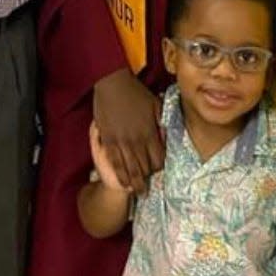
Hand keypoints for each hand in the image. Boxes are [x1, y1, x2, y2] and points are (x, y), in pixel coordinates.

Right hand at [92, 68, 162, 195]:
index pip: (158, 159)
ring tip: (138, 191)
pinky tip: (124, 183)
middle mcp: (137, 140)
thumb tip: (168, 136)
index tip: (158, 171)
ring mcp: (121, 141)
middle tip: (148, 185)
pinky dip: (120, 175)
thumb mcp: (156, 106)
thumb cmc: (135, 93)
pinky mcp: (108, 140)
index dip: (159, 168)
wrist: (113, 84)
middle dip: (147, 177)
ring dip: (135, 182)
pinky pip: (115, 163)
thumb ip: (163, 123)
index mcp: (149, 132)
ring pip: (130, 169)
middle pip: (145, 167)